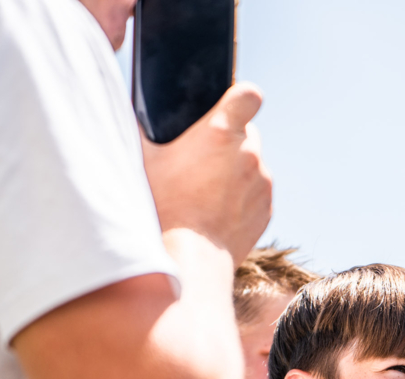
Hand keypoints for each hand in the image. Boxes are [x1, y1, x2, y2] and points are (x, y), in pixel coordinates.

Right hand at [142, 82, 272, 265]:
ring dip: (237, 170)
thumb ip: (144, 130)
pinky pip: (257, 192)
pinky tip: (218, 210)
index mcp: (221, 132)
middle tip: (203, 160)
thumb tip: (136, 114)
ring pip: (253, 164)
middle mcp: (249, 153)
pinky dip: (243, 196)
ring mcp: (262, 182)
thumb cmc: (163, 207)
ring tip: (207, 191)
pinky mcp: (267, 208)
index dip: (241, 99)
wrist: (191, 256)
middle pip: (247, 132)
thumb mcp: (145, 161)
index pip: (249, 95)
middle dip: (230, 141)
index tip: (230, 108)